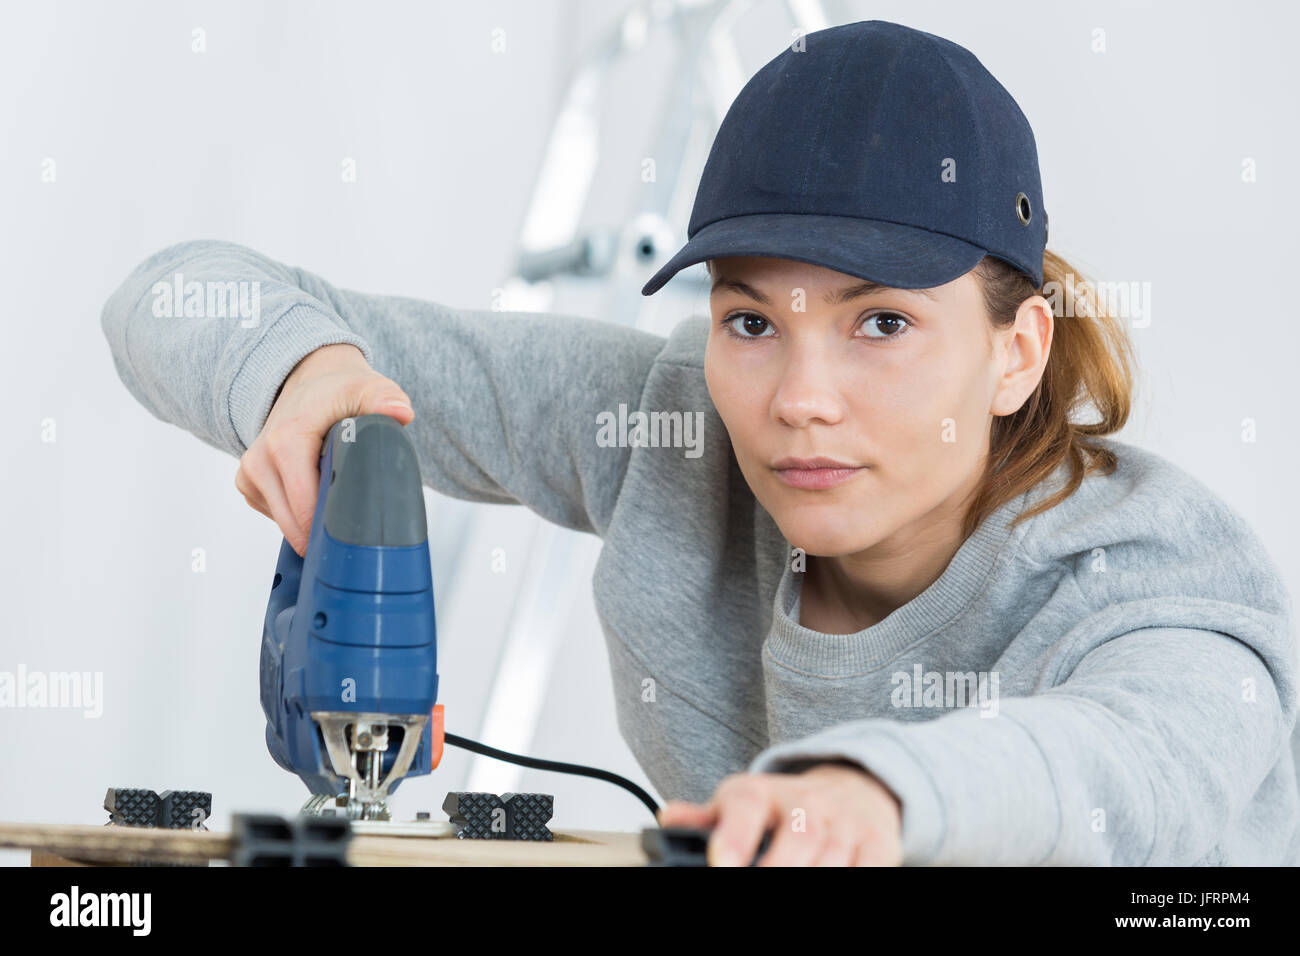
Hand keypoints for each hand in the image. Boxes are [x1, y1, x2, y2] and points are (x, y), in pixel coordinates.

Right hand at [234, 344, 414, 556]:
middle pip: (294, 524)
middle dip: (325, 534)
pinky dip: (300, 515)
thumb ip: (385, 400)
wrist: (309, 383)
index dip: (334, 528)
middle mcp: (259, 460)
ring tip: (339, 503)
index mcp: (285, 442)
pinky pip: (278, 517)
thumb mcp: (366, 389)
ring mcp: (250, 475)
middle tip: (357, 532)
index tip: (359, 538)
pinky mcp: (249, 486)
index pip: (305, 507)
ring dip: (312, 525)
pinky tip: (318, 494)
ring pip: (286, 526)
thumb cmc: (336, 391)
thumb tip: (401, 413)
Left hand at [656, 762, 902, 865]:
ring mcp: (845, 823)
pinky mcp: (877, 843)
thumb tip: (667, 819)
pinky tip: (833, 887)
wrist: (851, 790)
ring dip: (815, 878)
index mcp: (761, 793)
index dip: (734, 836)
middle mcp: (806, 804)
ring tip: (792, 898)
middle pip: (797, 837)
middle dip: (777, 870)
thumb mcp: (742, 804)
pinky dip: (855, 877)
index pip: (746, 806)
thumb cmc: (785, 808)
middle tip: (757, 889)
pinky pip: (869, 866)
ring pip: (833, 857)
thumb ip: (705, 819)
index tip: (720, 864)